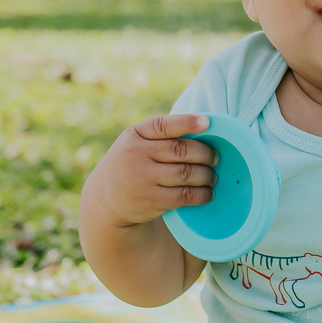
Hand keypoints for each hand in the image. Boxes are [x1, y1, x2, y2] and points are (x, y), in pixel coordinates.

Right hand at [87, 114, 216, 227]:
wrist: (105, 198)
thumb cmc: (131, 163)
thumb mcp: (135, 143)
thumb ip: (160, 136)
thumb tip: (203, 129)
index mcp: (135, 134)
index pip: (163, 125)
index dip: (187, 122)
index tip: (207, 123)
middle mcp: (136, 154)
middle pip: (181, 150)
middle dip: (205, 154)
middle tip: (215, 158)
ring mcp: (142, 178)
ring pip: (186, 173)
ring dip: (206, 175)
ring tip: (212, 177)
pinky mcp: (150, 200)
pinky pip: (183, 195)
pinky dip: (201, 194)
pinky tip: (207, 193)